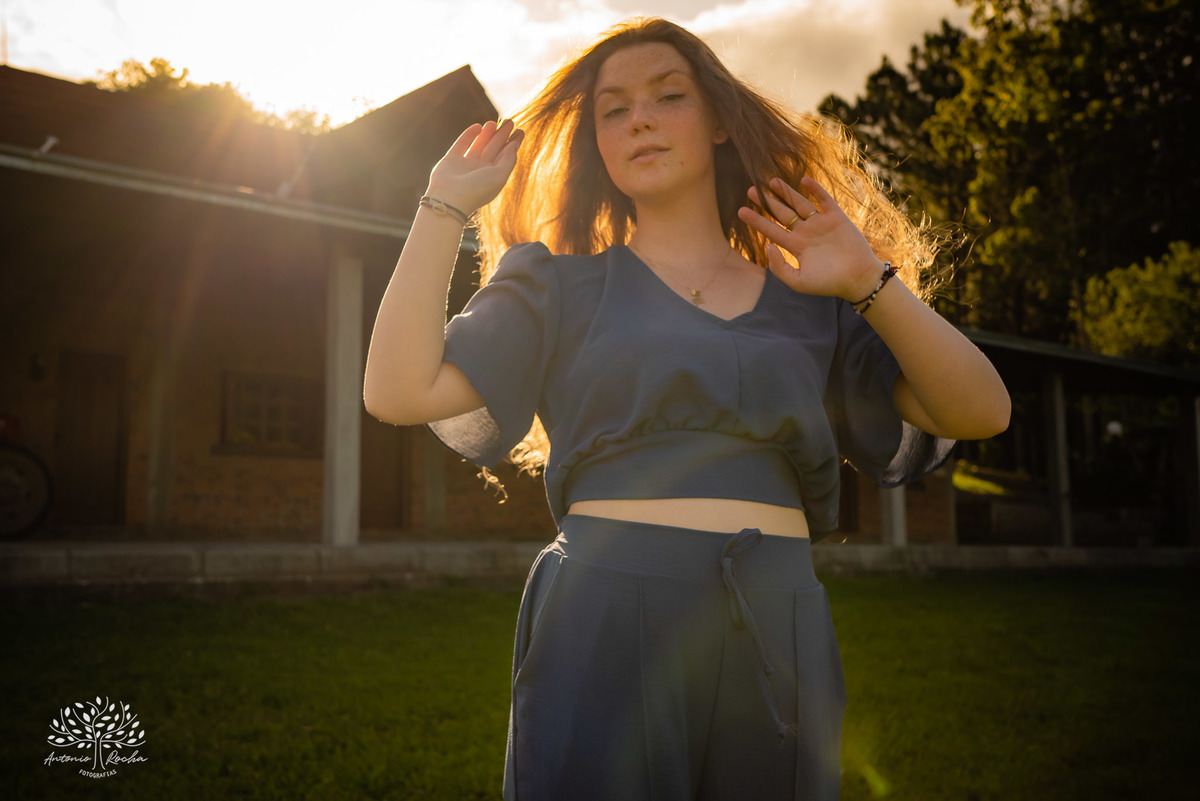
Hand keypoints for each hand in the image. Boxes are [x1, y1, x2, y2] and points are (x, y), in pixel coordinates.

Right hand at [425, 119, 523, 213]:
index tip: (520, 131)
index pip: (505, 157)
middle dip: (502, 136)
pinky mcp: (451, 160)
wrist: (450, 197)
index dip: (513, 144)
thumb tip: (514, 144)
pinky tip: (478, 126)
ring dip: (487, 134)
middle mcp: (480, 171)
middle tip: (510, 121)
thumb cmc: (478, 189)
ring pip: (479, 145)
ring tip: (494, 122)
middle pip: (493, 150)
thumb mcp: (500, 175)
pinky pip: (462, 144)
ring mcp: (465, 166)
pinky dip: (469, 135)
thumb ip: (508, 159)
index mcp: (493, 177)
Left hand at [737, 176, 883, 300]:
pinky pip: (824, 200)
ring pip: (800, 204)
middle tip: (750, 190)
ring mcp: (821, 224)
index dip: (757, 221)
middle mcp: (806, 233)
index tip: (740, 211)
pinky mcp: (837, 218)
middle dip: (767, 202)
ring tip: (771, 181)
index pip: (772, 230)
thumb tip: (768, 246)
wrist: (858, 279)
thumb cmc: (828, 283)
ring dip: (786, 192)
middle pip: (782, 213)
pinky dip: (815, 190)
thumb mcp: (798, 281)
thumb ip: (779, 267)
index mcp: (796, 247)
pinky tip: (803, 180)